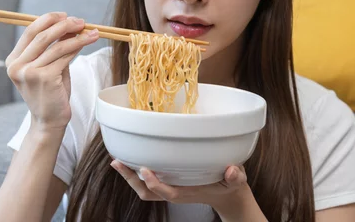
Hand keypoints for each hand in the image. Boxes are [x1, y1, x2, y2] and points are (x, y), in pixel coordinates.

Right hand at [5, 12, 98, 131]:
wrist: (49, 121)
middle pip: (42, 35)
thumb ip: (54, 48)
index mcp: (13, 61)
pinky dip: (78, 47)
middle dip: (64, 25)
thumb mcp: (49, 67)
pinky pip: (64, 57)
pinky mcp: (44, 78)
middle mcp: (16, 65)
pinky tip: (88, 43)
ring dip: (77, 36)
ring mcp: (29, 72)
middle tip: (81, 22)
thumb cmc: (51, 94)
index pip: (29, 32)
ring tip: (93, 32)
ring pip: (56, 46)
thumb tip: (69, 25)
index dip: (48, 20)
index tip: (65, 15)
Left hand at [110, 160, 249, 208]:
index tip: (144, 169)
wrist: (228, 195)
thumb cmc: (230, 185)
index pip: (167, 192)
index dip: (154, 182)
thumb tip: (232, 170)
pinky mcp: (170, 183)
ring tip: (117, 161)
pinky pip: (149, 182)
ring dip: (130, 177)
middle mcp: (175, 192)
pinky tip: (131, 159)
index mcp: (188, 192)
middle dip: (131, 180)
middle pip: (147, 192)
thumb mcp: (237, 180)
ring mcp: (171, 189)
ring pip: (145, 189)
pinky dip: (137, 173)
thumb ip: (236, 176)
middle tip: (118, 163)